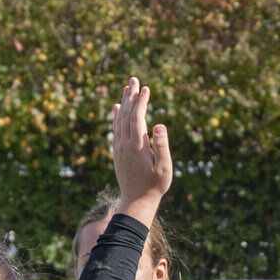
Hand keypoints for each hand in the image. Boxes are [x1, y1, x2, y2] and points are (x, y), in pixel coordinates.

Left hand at [111, 77, 173, 214]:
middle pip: (127, 114)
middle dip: (131, 96)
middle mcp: (125, 144)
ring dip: (124, 103)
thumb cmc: (155, 186)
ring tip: (127, 87)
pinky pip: (115, 129)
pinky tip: (117, 108)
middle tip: (134, 79)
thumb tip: (158, 125)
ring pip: (120, 120)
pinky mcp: (117, 152)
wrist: (136, 201)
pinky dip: (116, 116)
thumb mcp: (164, 168)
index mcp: (137, 146)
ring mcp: (119, 147)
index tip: (146, 88)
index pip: (138, 117)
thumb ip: (162, 147)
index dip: (142, 102)